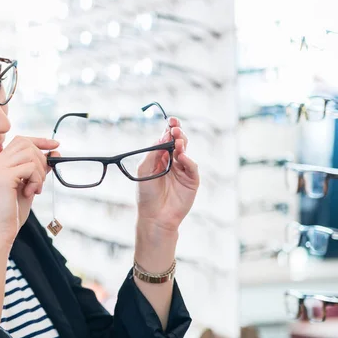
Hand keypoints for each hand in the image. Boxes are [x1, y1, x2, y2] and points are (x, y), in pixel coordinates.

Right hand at [0, 136, 58, 245]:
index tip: (55, 145)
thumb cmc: (11, 214)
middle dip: (41, 159)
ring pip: (29, 154)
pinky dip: (37, 180)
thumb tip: (53, 154)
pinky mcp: (3, 178)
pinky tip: (31, 193)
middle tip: (40, 181)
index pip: (19, 141)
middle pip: (25, 144)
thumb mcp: (27, 187)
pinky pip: (29, 167)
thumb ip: (37, 171)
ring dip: (39, 172)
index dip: (39, 141)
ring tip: (35, 189)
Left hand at [136, 117, 199, 234]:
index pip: (166, 140)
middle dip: (178, 133)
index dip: (169, 129)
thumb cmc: (146, 194)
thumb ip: (153, 153)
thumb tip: (164, 135)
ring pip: (186, 152)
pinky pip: (192, 167)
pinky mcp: (191, 181)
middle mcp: (173, 162)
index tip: (171, 120)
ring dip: (182, 144)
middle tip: (175, 128)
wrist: (154, 216)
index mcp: (160, 158)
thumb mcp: (144, 169)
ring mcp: (183, 171)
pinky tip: (181, 156)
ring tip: (177, 141)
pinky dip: (188, 160)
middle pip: (179, 142)